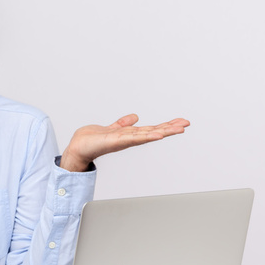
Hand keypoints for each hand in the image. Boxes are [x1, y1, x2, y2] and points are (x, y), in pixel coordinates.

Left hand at [59, 114, 189, 171]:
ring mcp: (123, 140)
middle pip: (153, 132)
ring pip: (147, 135)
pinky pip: (133, 138)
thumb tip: (135, 117)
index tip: (181, 122)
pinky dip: (146, 136)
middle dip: (170, 129)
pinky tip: (157, 135)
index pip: (151, 129)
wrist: (77, 148)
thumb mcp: (112, 128)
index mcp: (129, 135)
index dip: (166, 125)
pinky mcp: (115, 141)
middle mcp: (129, 139)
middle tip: (186, 124)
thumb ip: (123, 123)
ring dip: (163, 132)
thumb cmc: (92, 141)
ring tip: (178, 129)